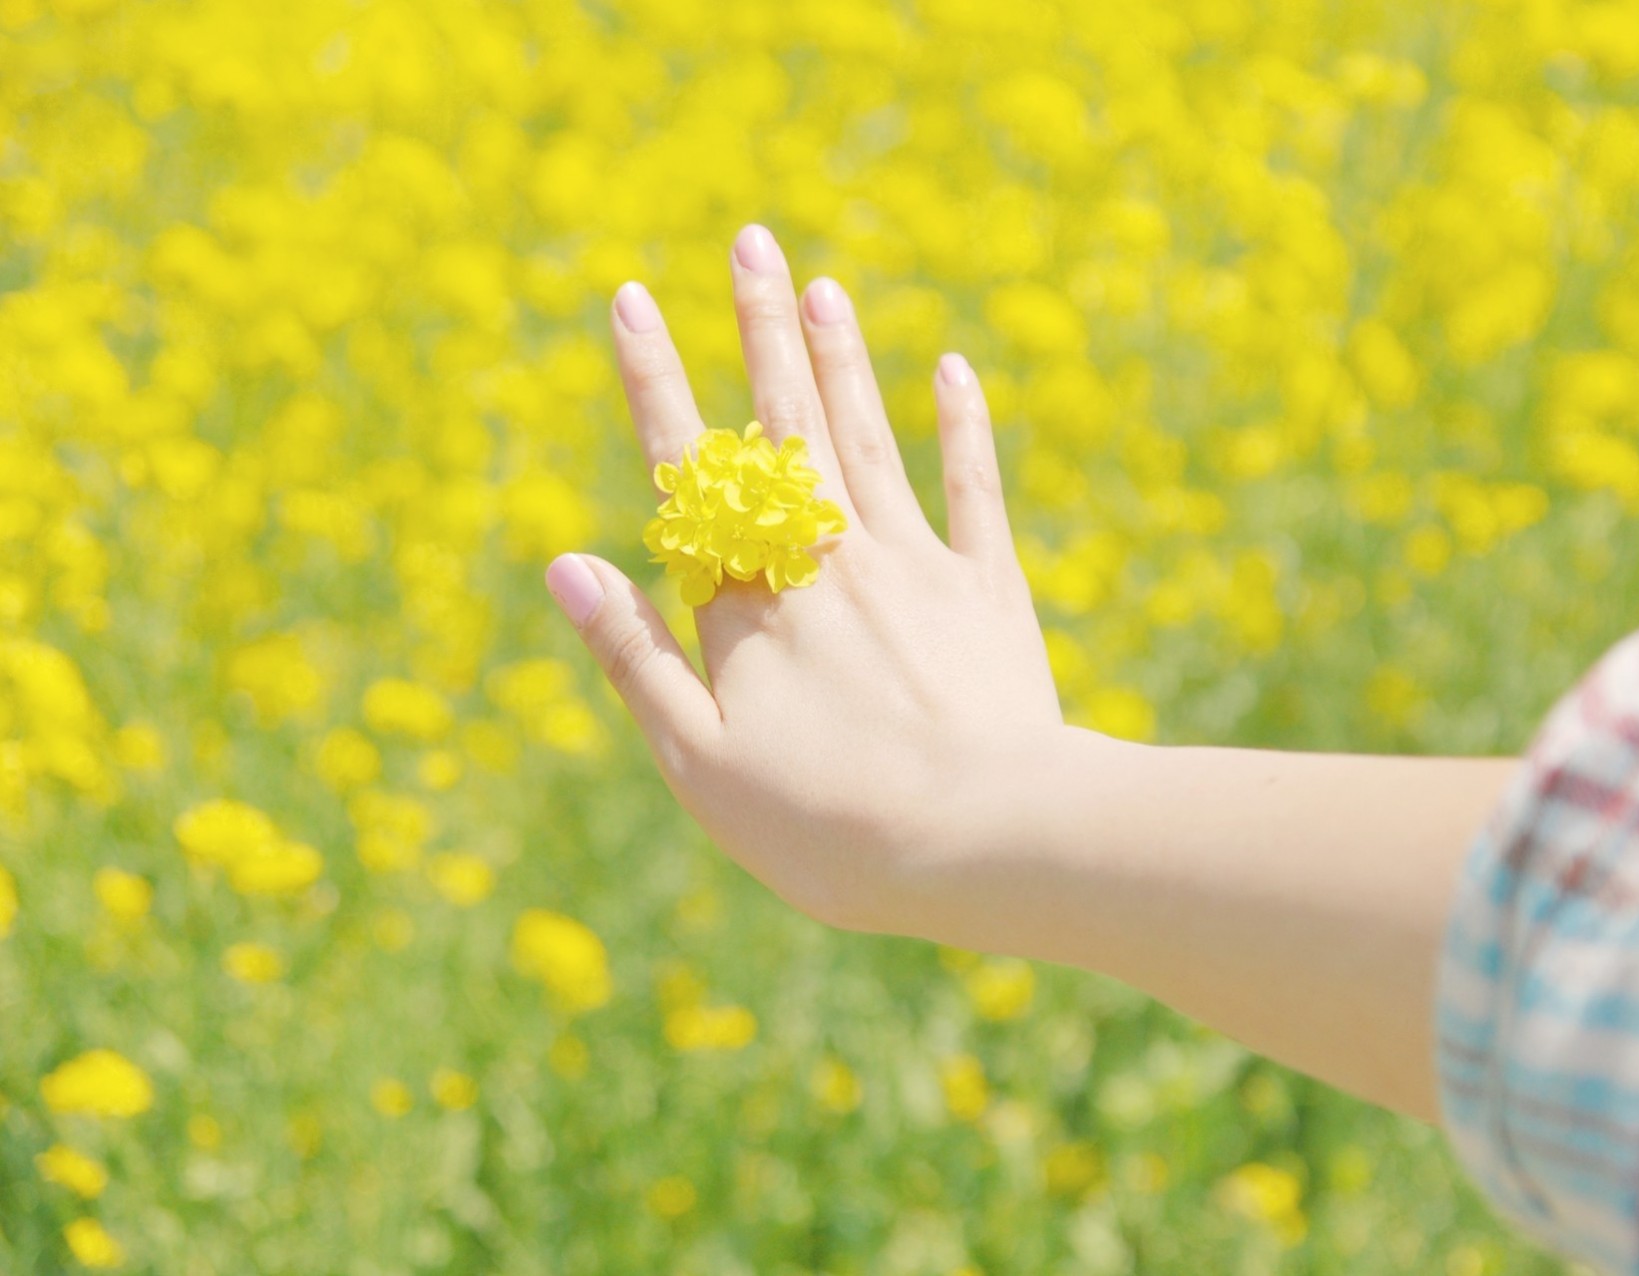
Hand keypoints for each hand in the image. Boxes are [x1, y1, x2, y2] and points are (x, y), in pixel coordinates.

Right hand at [544, 223, 1064, 940]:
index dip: (658, 381)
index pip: (689, 469)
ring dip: (843, 358)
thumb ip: (633, 659)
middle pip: (787, 425)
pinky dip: (963, 426)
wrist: (982, 841)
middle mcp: (827, 561)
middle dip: (763, 329)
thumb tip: (565, 565)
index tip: (634, 298)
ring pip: (869, 437)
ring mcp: (913, 566)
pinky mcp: (988, 591)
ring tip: (823, 285)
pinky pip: (973, 489)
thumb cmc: (826, 825)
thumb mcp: (699, 763)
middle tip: (753, 241)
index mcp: (748, 604)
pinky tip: (953, 368)